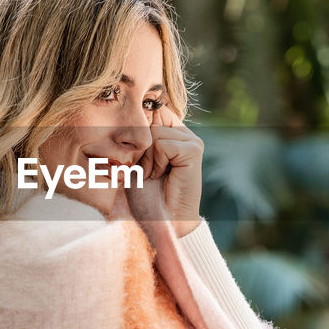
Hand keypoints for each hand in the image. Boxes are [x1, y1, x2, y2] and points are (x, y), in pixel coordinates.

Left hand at [138, 104, 202, 237]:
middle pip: (150, 119)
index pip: (151, 109)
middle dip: (140, 147)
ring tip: (152, 175)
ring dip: (147, 158)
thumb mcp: (134, 158)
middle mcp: (182, 133)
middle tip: (145, 170)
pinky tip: (161, 176)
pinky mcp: (193, 150)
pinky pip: (163, 145)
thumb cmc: (143, 193)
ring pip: (154, 133)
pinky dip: (156, 163)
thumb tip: (136, 109)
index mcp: (170, 131)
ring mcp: (190, 141)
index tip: (135, 155)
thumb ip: (138, 133)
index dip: (138, 127)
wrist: (158, 219)